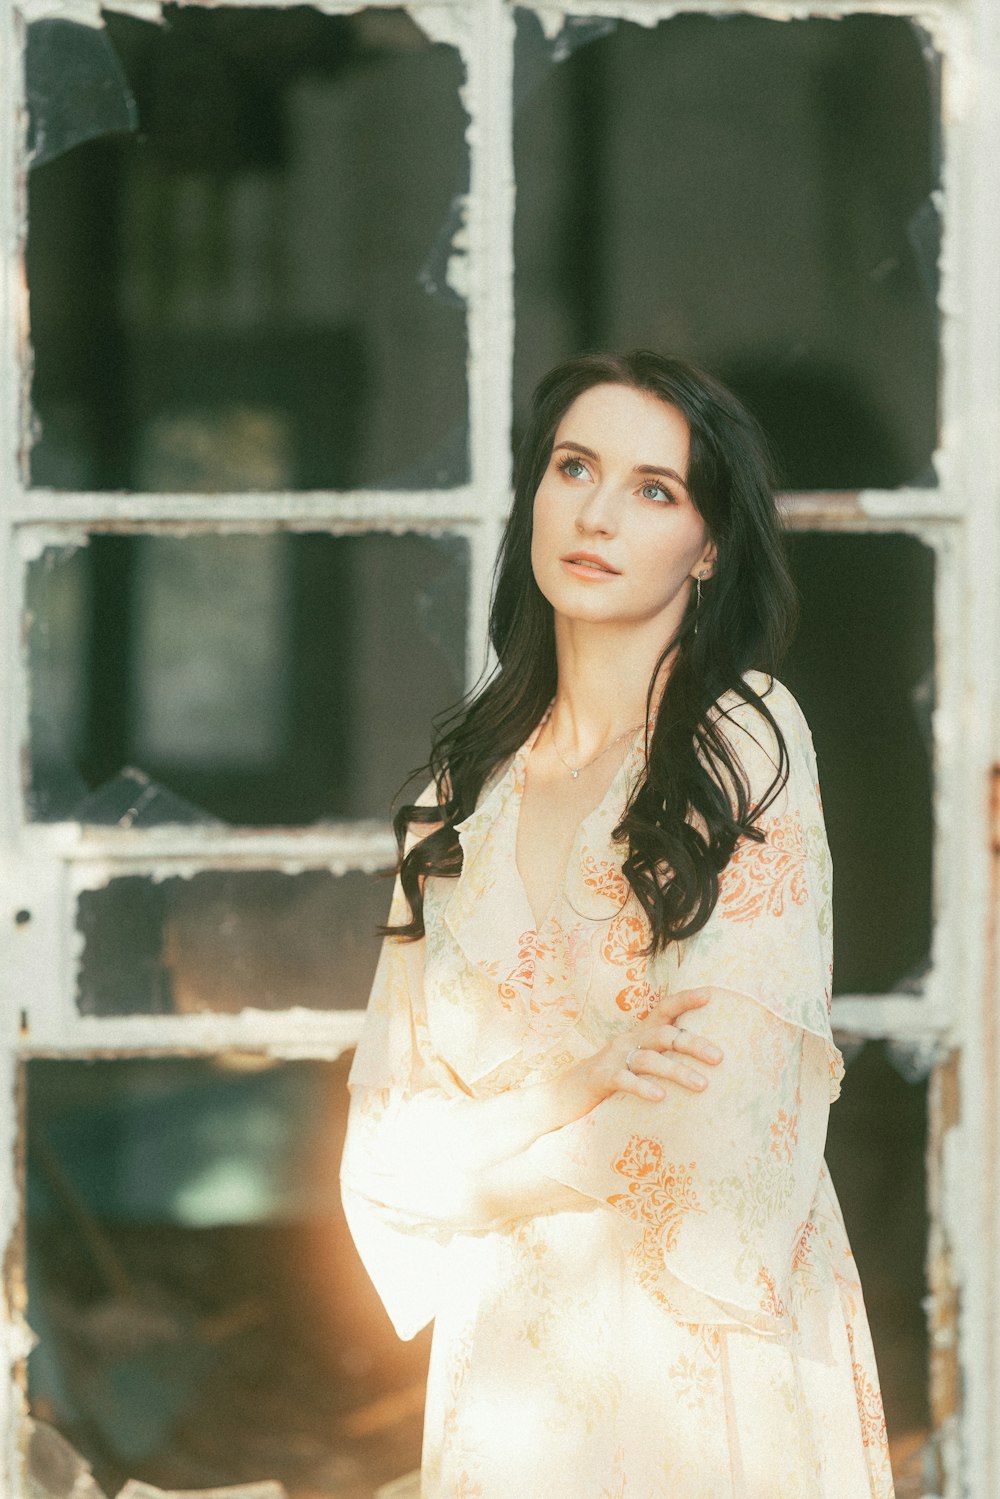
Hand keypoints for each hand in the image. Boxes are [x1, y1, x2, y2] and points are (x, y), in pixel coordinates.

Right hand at [555, 990, 722, 1117]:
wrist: (566, 1094)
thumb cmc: (613, 1079)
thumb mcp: (640, 1064)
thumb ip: (665, 1060)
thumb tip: (708, 1068)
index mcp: (641, 1034)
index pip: (665, 1008)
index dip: (686, 999)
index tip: (711, 995)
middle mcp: (629, 1040)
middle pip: (665, 1035)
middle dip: (693, 1044)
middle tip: (719, 1058)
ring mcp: (614, 1057)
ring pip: (649, 1059)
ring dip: (677, 1071)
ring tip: (701, 1085)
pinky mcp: (601, 1077)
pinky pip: (624, 1079)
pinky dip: (643, 1087)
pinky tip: (660, 1097)